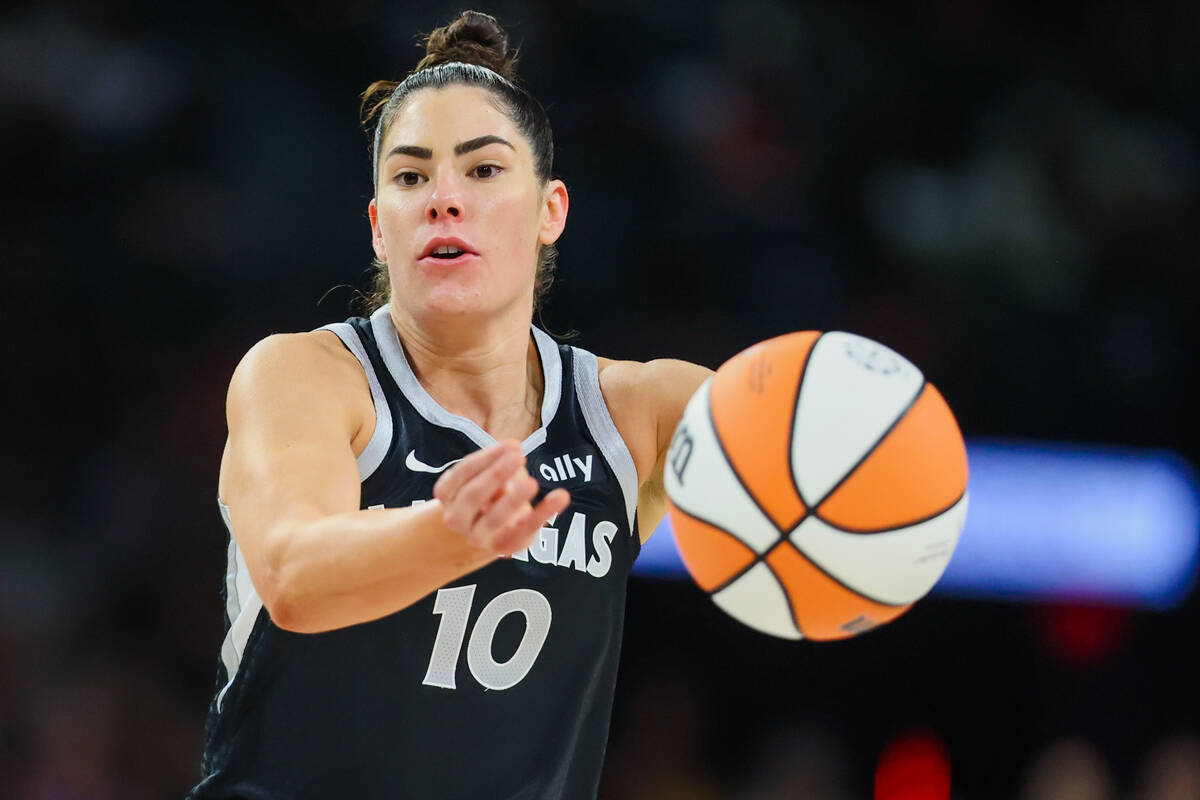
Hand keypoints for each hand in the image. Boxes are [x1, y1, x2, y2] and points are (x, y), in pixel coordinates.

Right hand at [433, 440, 569, 555]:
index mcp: (447, 494)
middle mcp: (456, 518)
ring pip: (494, 518)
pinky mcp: (504, 546)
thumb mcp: (487, 474)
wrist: (483, 533)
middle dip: (495, 475)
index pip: (462, 474)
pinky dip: (544, 513)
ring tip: (532, 483)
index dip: (486, 458)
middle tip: (518, 457)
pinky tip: (561, 496)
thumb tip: (514, 447)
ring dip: (514, 500)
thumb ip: (499, 461)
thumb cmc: (487, 493)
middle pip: (472, 496)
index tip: (510, 444)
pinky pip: (524, 529)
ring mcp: (477, 536)